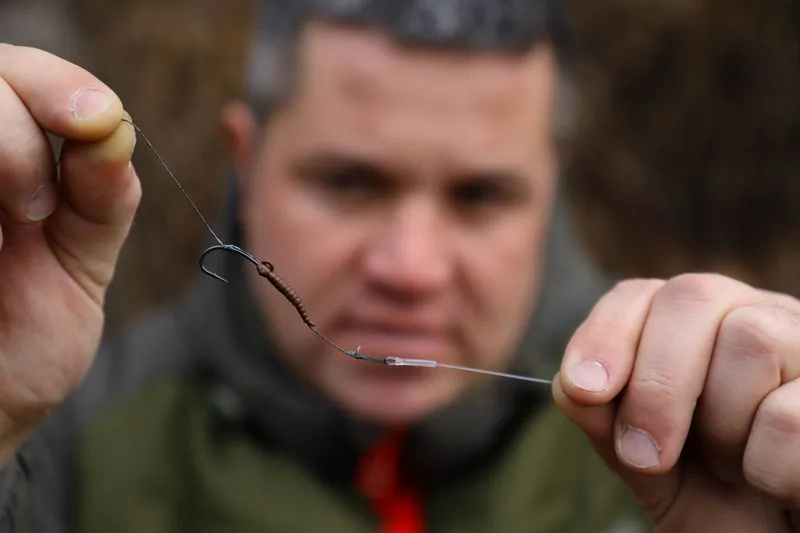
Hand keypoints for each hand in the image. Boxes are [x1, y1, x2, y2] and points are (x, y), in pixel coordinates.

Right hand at [0, 45, 138, 461]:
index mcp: (10, 160)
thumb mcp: (83, 263)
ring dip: (1, 151)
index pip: (23, 75)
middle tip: (38, 203)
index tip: (94, 123)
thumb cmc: (26, 341)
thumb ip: (102, 197)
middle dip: (18, 125)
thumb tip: (114, 128)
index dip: (59, 84)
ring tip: (13, 226)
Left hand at [554, 274, 799, 530]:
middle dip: (656, 383)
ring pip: (750, 339)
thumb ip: (602, 417)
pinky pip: (791, 413)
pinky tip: (775, 482)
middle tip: (645, 457)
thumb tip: (573, 385)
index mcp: (694, 324)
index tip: (586, 390)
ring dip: (723, 426)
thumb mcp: (641, 457)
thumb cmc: (708, 491)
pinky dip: (768, 466)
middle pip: (692, 297)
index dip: (606, 336)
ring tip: (732, 466)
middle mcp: (753, 314)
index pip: (638, 294)